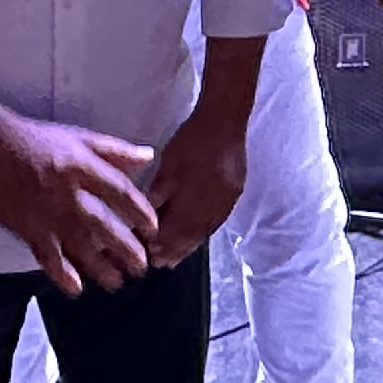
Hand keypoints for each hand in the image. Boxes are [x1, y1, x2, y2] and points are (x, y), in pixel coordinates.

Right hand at [0, 107, 159, 293]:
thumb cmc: (39, 141)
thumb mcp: (81, 138)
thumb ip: (116, 151)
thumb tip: (149, 156)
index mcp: (83, 167)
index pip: (121, 193)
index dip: (141, 213)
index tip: (153, 230)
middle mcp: (68, 194)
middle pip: (104, 226)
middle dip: (126, 250)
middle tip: (142, 266)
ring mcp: (47, 215)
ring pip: (79, 248)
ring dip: (101, 268)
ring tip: (116, 282)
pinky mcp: (28, 229)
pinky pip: (48, 257)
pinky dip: (62, 275)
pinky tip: (76, 288)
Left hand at [141, 111, 249, 266]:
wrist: (226, 118)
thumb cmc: (192, 139)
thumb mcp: (169, 165)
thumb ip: (160, 194)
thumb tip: (147, 220)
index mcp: (197, 196)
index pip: (178, 230)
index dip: (163, 245)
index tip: (148, 256)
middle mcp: (215, 204)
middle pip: (193, 235)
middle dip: (176, 251)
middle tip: (160, 264)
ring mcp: (228, 200)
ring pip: (207, 230)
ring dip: (190, 245)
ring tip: (175, 258)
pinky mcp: (235, 193)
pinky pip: (218, 220)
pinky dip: (205, 231)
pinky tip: (196, 236)